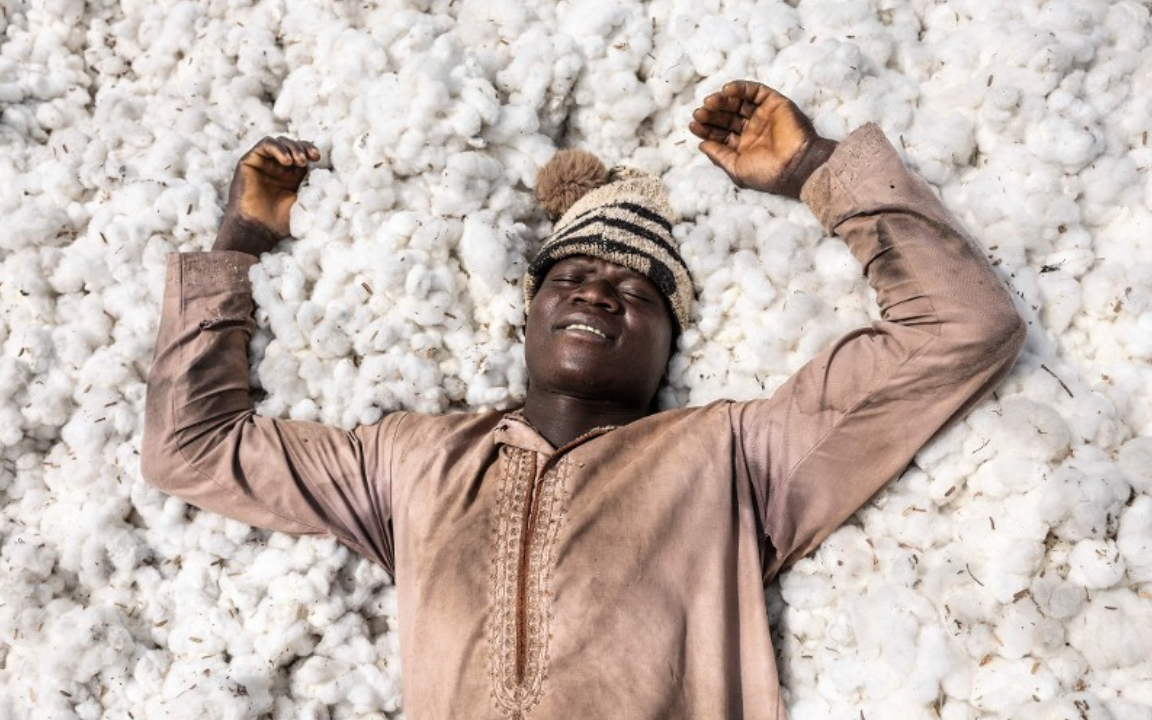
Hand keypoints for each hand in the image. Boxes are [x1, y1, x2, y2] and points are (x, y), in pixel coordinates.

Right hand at [213, 136, 320, 254]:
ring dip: (292, 147)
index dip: (310, 151)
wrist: (258, 229)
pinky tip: (287, 160)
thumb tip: (333, 175)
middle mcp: (277, 168)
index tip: (318, 158)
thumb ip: (315, 187)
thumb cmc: (282, 222)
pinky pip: (265, 145)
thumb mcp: (305, 202)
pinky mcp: (249, 161)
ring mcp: (264, 164)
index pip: (303, 154)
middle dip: (303, 148)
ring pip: (280, 142)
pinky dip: (278, 148)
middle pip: (292, 145)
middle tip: (311, 158)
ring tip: (300, 161)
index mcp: (292, 176)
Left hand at [689, 81, 836, 198]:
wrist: (795, 166)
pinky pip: (754, 91)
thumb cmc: (767, 173)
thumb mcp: (736, 169)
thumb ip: (718, 156)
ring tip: (709, 102)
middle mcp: (752, 130)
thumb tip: (701, 145)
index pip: (720, 133)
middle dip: (711, 114)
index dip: (706, 129)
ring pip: (738, 103)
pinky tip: (726, 91)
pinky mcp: (774, 103)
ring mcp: (762, 115)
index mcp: (743, 147)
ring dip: (722, 100)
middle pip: (726, 116)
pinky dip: (740, 88)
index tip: (694, 125)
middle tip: (699, 112)